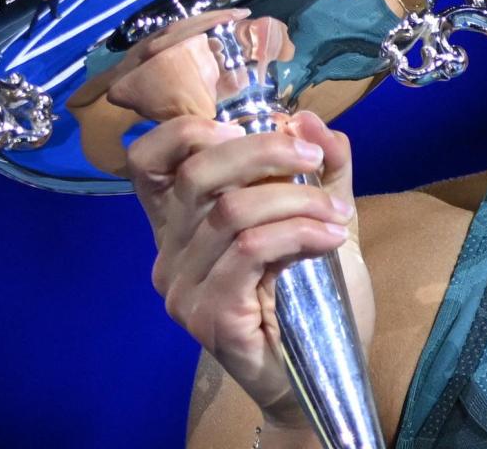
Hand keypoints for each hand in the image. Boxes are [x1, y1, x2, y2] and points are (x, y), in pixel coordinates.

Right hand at [101, 10, 373, 428]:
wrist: (322, 371)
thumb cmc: (312, 296)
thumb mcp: (319, 216)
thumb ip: (320, 169)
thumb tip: (309, 116)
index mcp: (181, 223)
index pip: (148, 161)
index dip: (187, 130)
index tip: (251, 125)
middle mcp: (168, 253)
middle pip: (197, 172)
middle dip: (264, 150)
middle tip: (314, 157)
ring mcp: (182, 289)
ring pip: (232, 211)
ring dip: (298, 200)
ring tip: (337, 214)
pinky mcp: (208, 316)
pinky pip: (251, 251)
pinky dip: (298, 233)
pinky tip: (331, 238)